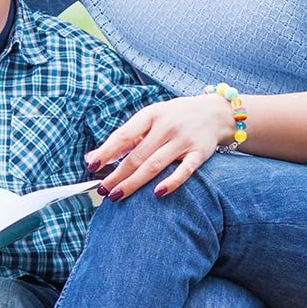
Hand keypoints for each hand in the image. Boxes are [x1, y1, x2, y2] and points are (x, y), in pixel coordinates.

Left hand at [86, 94, 235, 200]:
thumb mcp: (150, 118)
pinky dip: (171, 182)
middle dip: (117, 174)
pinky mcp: (199, 153)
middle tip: (102, 190)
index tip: (92, 166)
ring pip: (154, 165)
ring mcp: (183, 140)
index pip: (124, 135)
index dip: (107, 151)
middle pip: (137, 155)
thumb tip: (92, 157)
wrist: (215, 112)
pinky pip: (184, 170)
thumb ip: (125, 138)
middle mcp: (166, 126)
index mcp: (150, 115)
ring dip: (134, 182)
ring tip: (117, 195)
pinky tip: (157, 193)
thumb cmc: (175, 117)